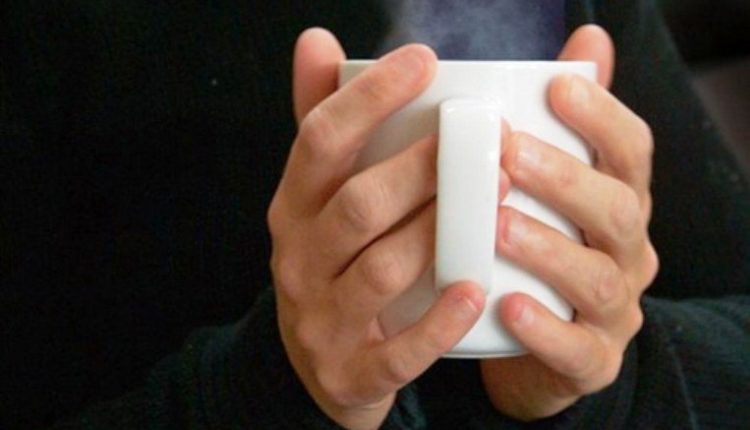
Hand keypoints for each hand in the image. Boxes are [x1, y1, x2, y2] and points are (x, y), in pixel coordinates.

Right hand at [268, 29, 484, 429]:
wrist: (316, 369)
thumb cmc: (333, 263)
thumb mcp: (318, 198)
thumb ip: (322, 121)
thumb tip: (316, 41)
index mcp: (291, 208)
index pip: (319, 141)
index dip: (367, 98)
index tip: (424, 60)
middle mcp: (297, 260)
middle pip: (357, 205)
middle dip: (420, 168)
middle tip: (483, 137)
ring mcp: (321, 320)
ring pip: (382, 271)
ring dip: (439, 232)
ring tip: (497, 198)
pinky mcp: (351, 372)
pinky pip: (397, 350)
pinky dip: (438, 320)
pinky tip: (476, 289)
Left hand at [480, 25, 658, 419]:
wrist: (533, 346)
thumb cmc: (536, 251)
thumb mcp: (551, 188)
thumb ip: (567, 121)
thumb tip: (587, 37)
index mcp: (616, 202)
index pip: (631, 152)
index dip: (603, 116)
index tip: (559, 87)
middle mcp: (627, 252)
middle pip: (618, 210)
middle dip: (566, 178)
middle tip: (509, 152)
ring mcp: (614, 310)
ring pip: (599, 278)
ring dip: (550, 249)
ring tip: (498, 226)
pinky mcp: (590, 360)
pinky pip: (576, 349)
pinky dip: (543, 329)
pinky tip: (506, 305)